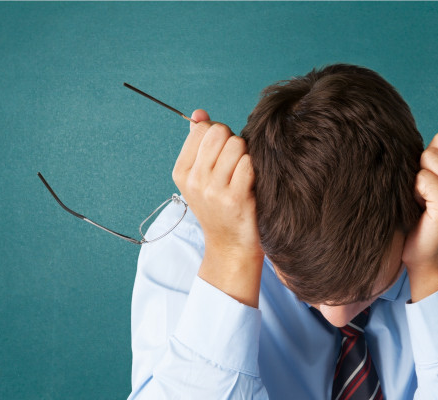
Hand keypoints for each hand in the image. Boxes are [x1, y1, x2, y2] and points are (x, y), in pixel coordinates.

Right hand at [172, 110, 262, 306]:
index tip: (222, 154)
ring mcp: (214, 190)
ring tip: (244, 175)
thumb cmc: (220, 208)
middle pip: (220, 133)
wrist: (231, 248)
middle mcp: (194, 180)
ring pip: (237, 145)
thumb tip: (198, 113)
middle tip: (237, 163)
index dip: (218, 134)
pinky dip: (255, 171)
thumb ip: (199, 143)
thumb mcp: (201, 178)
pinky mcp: (235, 199)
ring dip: (246, 156)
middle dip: (233, 141)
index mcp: (182, 172)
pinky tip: (252, 185)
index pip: (202, 128)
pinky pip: (249, 164)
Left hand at [402, 121, 437, 301]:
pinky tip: (423, 210)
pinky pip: (422, 179)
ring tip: (426, 201)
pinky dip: (414, 193)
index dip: (432, 157)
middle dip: (425, 164)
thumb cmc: (430, 215)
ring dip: (418, 180)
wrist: (428, 255)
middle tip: (428, 192)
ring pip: (429, 158)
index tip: (436, 182)